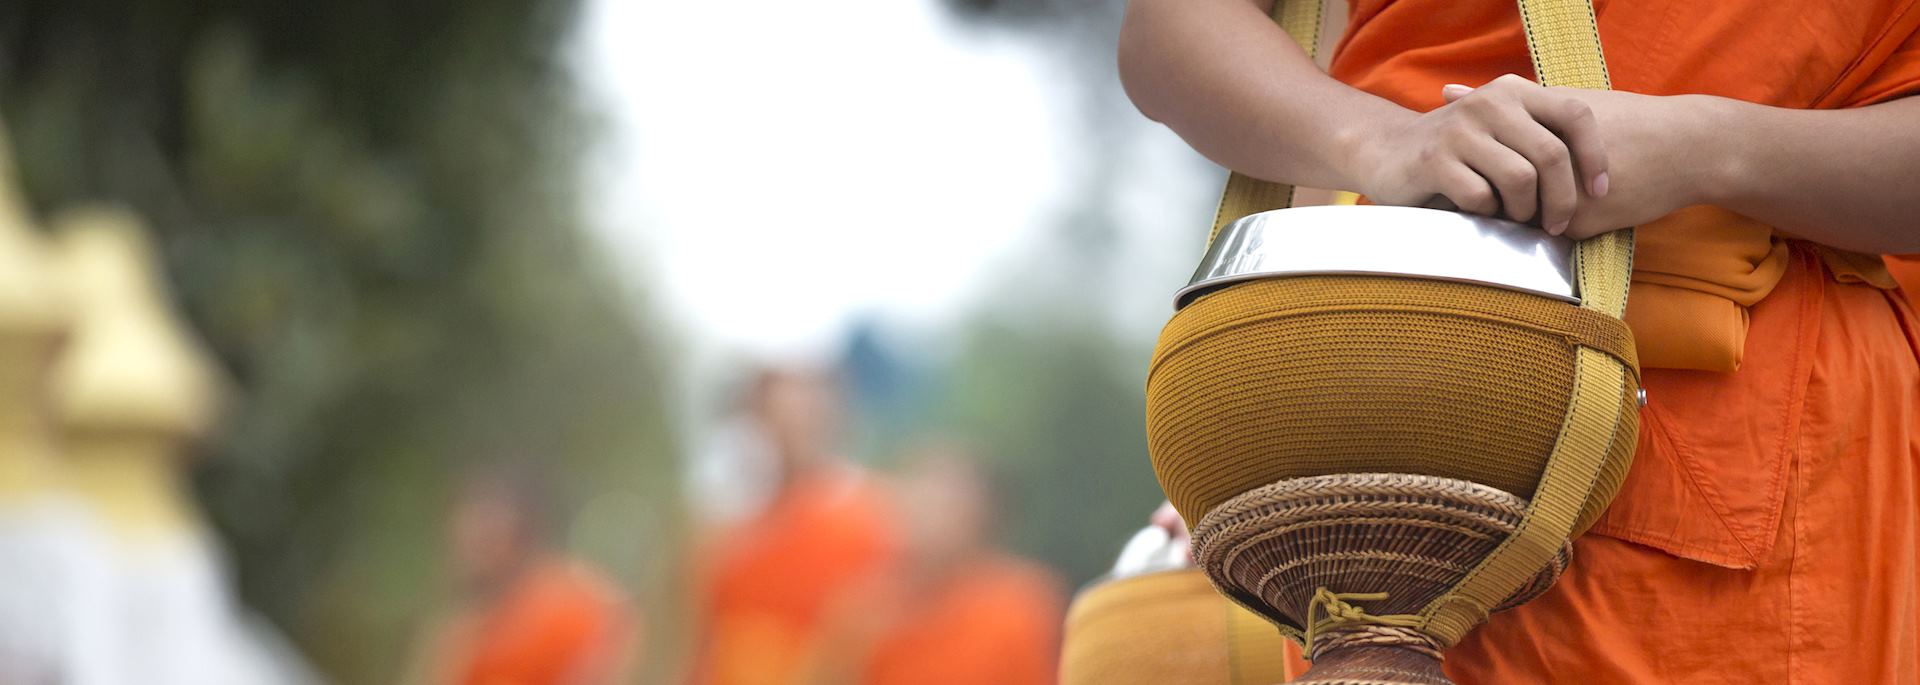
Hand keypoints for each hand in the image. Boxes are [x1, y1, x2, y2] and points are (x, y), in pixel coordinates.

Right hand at [1350, 74, 1610, 233]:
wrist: (1385, 151)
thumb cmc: (1457, 152)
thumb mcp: (1501, 132)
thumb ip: (1540, 139)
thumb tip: (1598, 182)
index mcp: (1513, 91)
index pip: (1575, 115)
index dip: (1596, 156)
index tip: (1599, 192)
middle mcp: (1489, 102)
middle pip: (1551, 155)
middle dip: (1561, 199)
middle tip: (1555, 224)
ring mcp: (1460, 129)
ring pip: (1520, 178)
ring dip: (1523, 209)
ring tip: (1512, 217)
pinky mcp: (1434, 160)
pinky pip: (1481, 196)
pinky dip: (1485, 213)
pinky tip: (1474, 211)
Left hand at [1459, 87, 1724, 238]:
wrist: (1685, 147)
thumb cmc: (1623, 121)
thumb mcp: (1564, 102)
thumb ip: (1502, 103)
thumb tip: (1447, 93)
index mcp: (1532, 127)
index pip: (1478, 158)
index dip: (1479, 166)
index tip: (1487, 167)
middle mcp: (1539, 161)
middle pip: (1493, 189)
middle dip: (1498, 194)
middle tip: (1518, 188)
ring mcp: (1556, 193)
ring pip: (1518, 216)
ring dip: (1526, 213)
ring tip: (1559, 197)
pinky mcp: (1576, 222)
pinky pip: (1547, 234)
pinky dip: (1557, 226)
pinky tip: (1583, 210)